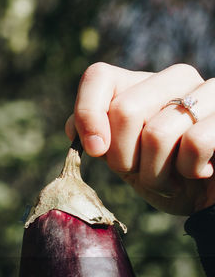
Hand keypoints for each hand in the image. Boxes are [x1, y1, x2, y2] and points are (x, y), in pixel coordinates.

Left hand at [65, 62, 214, 215]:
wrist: (208, 199)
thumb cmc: (164, 177)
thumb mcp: (123, 159)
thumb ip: (97, 137)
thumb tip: (74, 127)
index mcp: (142, 84)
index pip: (98, 77)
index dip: (88, 113)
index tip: (95, 150)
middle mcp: (176, 78)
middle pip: (124, 110)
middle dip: (124, 157)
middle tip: (140, 172)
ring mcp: (209, 91)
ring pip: (157, 132)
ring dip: (156, 173)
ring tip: (170, 178)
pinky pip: (195, 142)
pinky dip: (189, 170)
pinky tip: (199, 172)